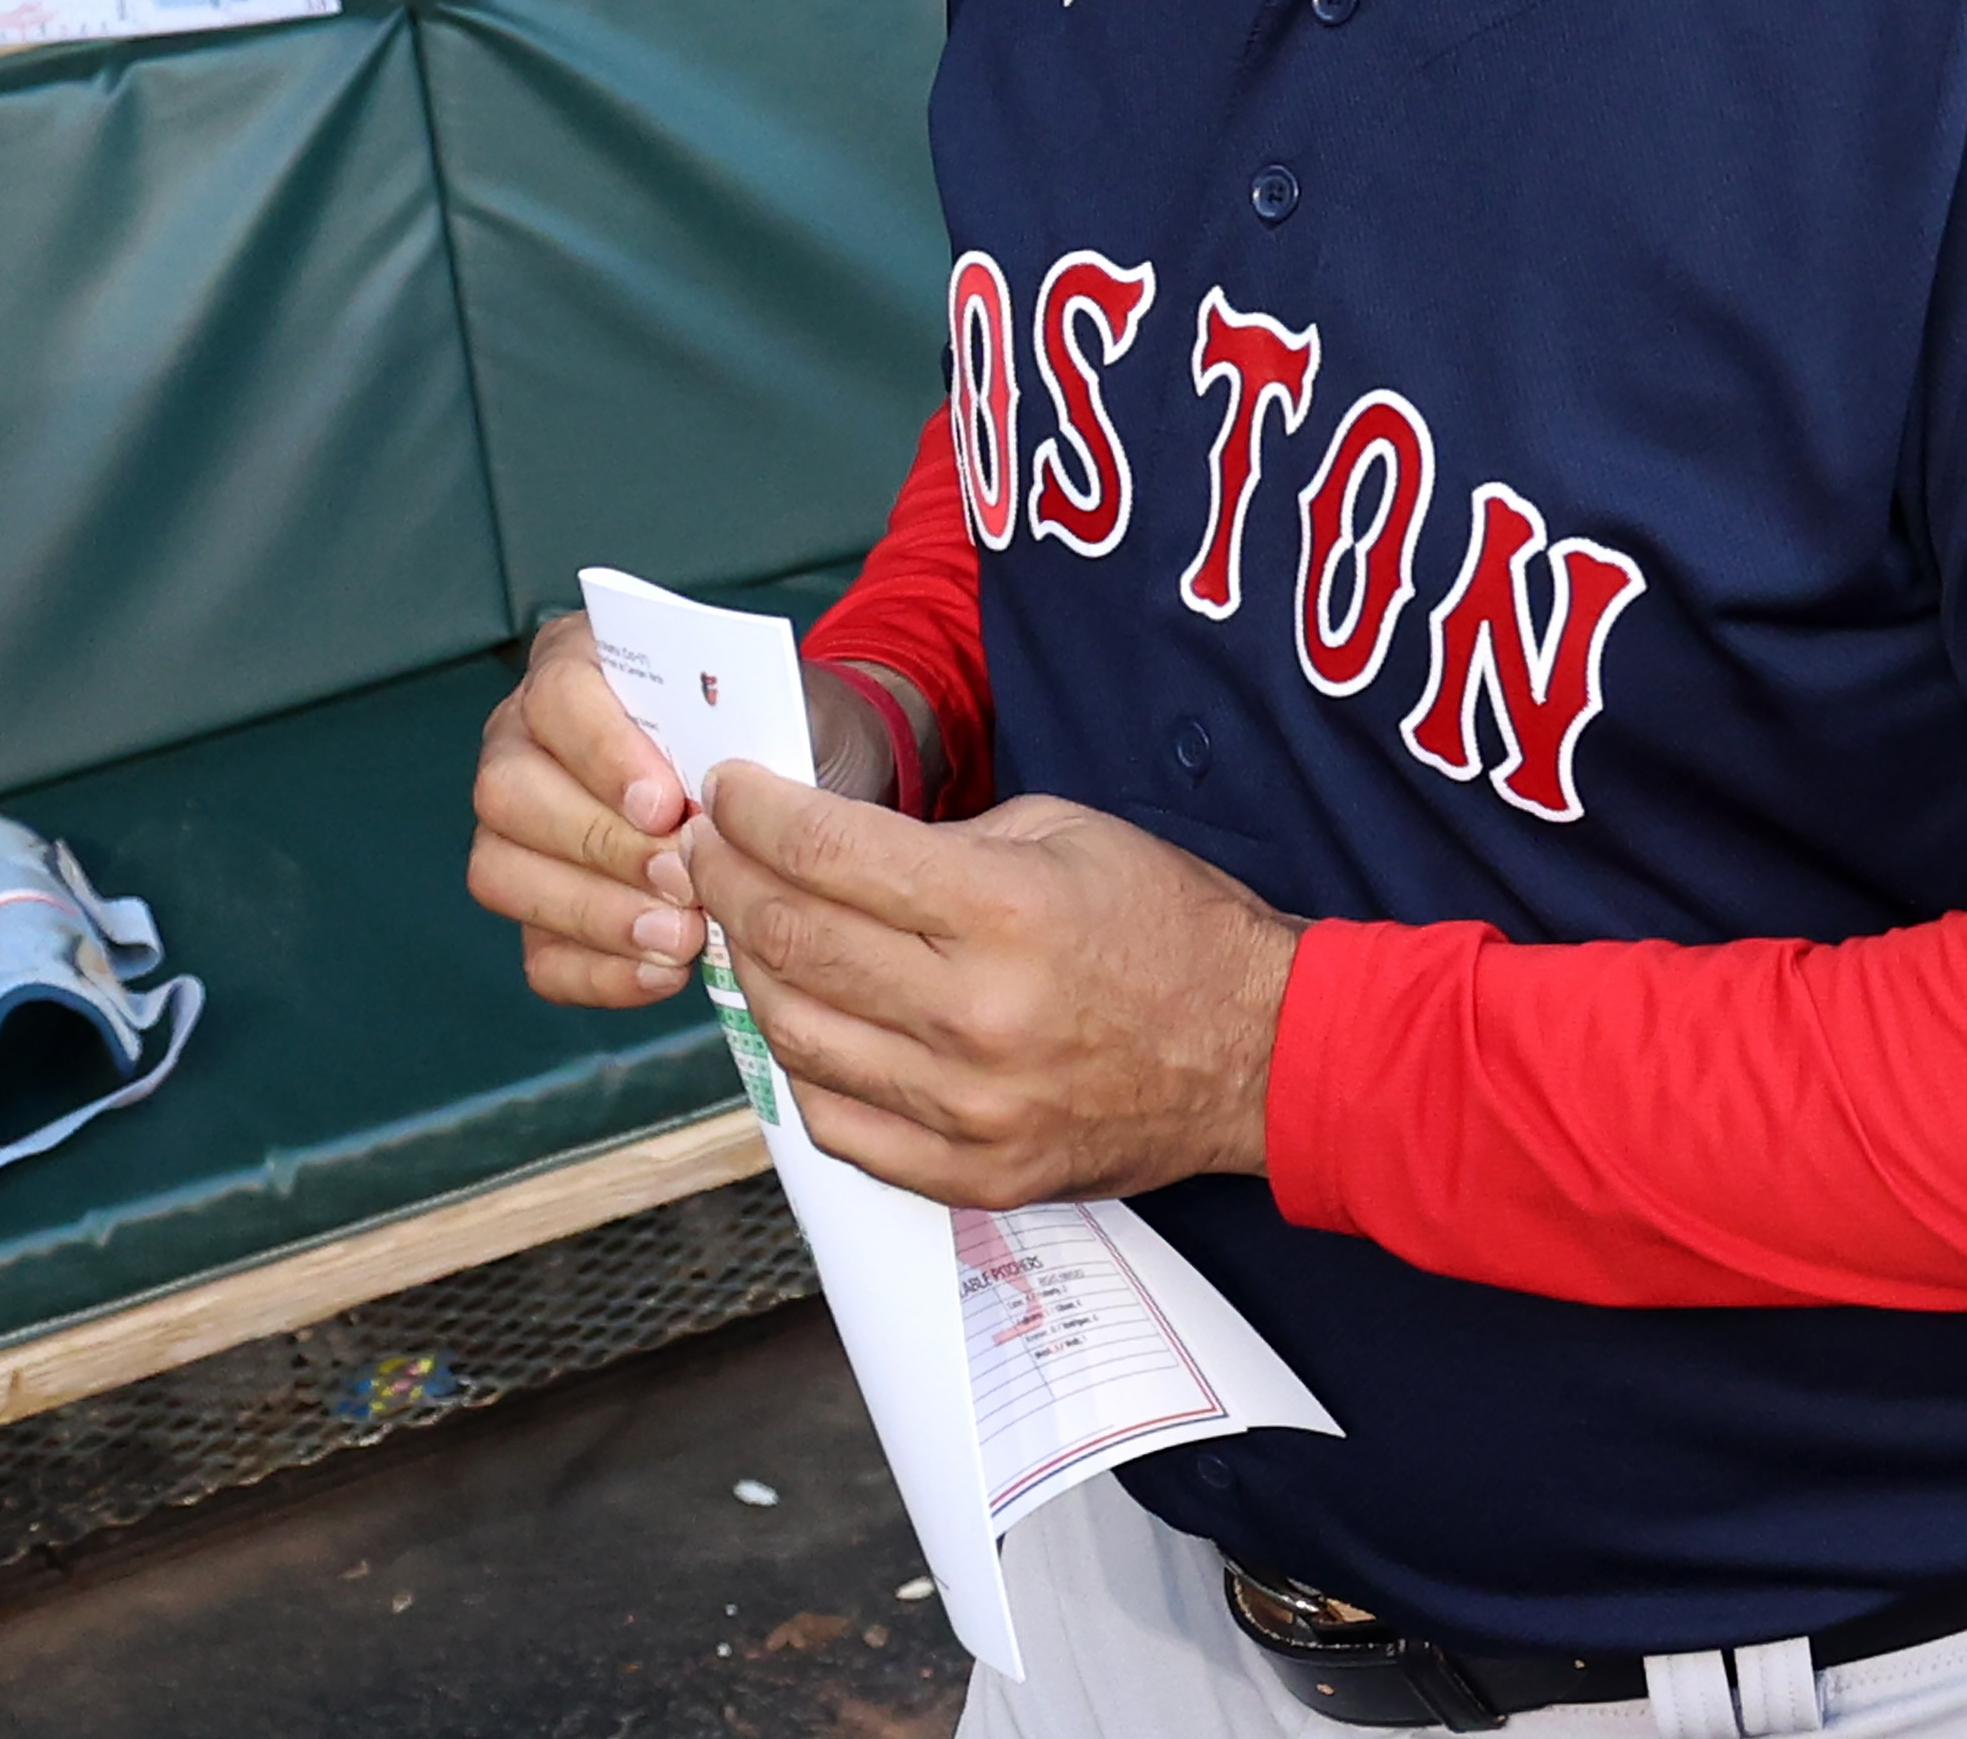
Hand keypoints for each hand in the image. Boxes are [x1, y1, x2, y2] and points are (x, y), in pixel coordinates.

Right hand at [465, 612, 910, 1009]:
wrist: (810, 773)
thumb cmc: (781, 728)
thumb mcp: (781, 704)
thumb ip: (747, 724)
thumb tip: (725, 776)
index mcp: (581, 665)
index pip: (556, 696)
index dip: (603, 754)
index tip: (667, 803)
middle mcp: (526, 741)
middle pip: (509, 793)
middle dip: (602, 845)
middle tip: (685, 879)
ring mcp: (520, 829)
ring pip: (504, 874)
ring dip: (596, 913)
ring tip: (682, 934)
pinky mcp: (541, 907)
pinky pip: (538, 951)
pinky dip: (599, 970)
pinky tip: (664, 971)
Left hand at [684, 768, 1300, 1207]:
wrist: (1258, 1052)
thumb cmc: (1170, 928)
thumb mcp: (1070, 834)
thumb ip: (944, 843)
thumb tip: (831, 845)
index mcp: (1007, 911)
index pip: (829, 853)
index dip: (755, 814)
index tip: (727, 792)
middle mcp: (975, 1015)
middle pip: (792, 941)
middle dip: (728, 880)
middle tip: (708, 848)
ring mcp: (967, 1107)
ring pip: (795, 1035)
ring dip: (749, 970)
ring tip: (745, 929)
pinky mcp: (968, 1173)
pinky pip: (835, 1123)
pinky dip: (800, 1064)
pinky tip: (803, 1019)